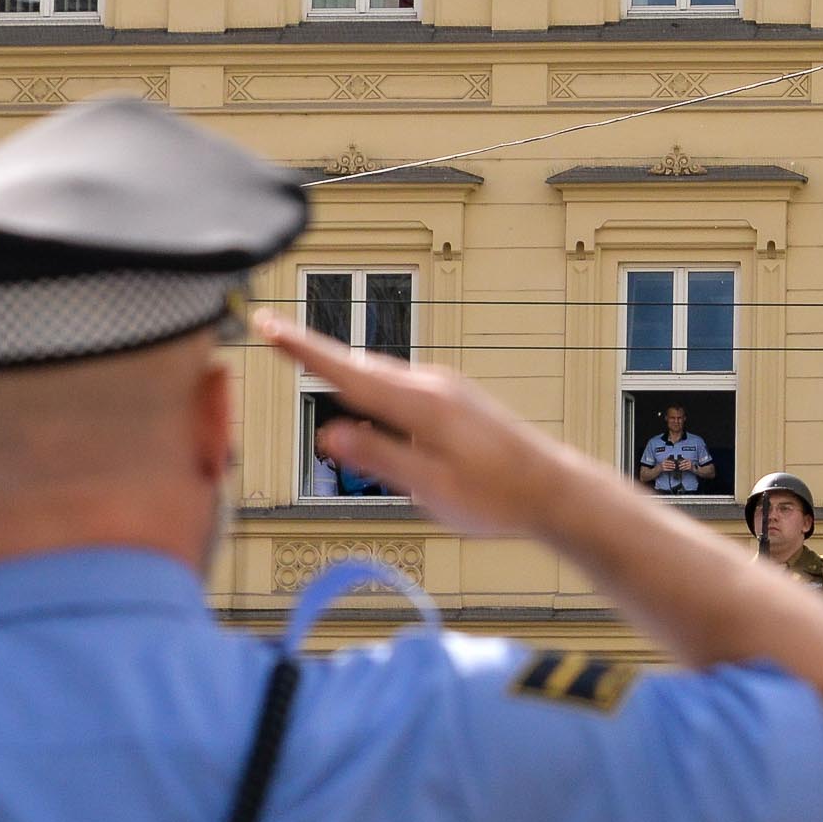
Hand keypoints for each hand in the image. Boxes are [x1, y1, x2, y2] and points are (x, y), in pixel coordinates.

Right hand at [257, 311, 583, 537]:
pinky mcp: (454, 400)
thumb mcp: (432, 487)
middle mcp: (433, 387)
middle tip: (273, 334)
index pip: (348, 371)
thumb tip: (330, 434)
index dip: (303, 349)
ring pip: (380, 374)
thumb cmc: (498, 496)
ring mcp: (446, 390)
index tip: (269, 325)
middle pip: (359, 364)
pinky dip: (369, 381)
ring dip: (342, 364)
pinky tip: (361, 390)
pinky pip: (399, 385)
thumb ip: (380, 458)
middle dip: (314, 350)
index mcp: (422, 405)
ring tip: (303, 353)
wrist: (553, 490)